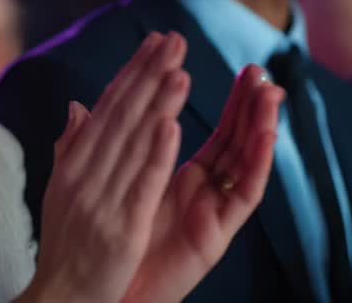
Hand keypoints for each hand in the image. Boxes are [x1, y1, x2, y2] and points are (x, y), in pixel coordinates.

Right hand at [23, 32, 190, 302]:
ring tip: (179, 68)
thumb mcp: (63, 192)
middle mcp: (85, 177)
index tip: (155, 43)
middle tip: (175, 39)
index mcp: (74, 166)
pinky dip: (156, 153)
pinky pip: (141, 185)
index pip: (107, 109)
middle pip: (122, 117)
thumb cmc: (64, 249)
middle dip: (150, 75)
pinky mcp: (121, 229)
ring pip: (134, 144)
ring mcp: (101, 202)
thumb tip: (78, 105)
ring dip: (157, 103)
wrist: (58, 302)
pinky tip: (172, 125)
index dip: (132, 73)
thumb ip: (72, 148)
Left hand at [122, 64, 283, 302]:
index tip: (239, 71)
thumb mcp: (108, 185)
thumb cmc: (110, 244)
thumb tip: (81, 103)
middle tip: (259, 70)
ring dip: (261, 127)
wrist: (100, 294)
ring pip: (246, 163)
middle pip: (236, 141)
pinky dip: (252, 165)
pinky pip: (242, 198)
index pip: (212, 130)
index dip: (224, 99)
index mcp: (183, 178)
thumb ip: (106, 147)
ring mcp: (212, 214)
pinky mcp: (215, 238)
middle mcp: (204, 193)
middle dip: (249, 106)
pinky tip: (257, 136)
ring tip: (270, 95)